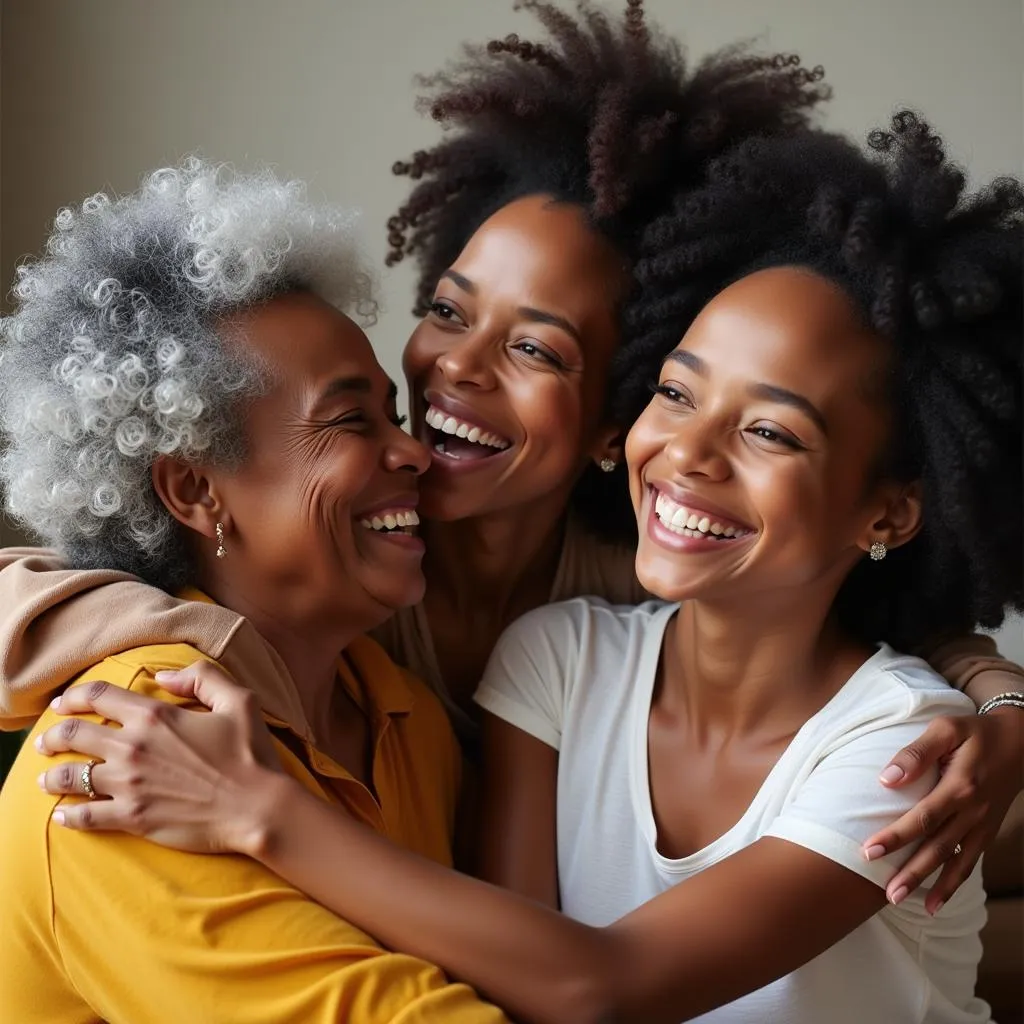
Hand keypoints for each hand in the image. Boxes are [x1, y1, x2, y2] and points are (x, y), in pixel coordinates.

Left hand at [36, 662, 286, 853]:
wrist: (257, 808)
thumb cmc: (251, 754)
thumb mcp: (239, 700)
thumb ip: (201, 678)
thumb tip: (164, 676)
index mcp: (156, 716)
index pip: (99, 696)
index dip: (74, 696)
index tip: (62, 703)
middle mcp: (133, 748)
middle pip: (73, 735)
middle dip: (53, 736)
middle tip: (46, 740)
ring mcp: (129, 785)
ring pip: (70, 777)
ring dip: (51, 776)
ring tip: (45, 778)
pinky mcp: (131, 818)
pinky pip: (85, 817)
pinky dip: (68, 816)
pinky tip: (62, 816)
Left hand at [863, 708, 1023, 913]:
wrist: (1021, 741)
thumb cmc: (976, 732)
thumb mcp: (946, 729)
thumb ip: (916, 753)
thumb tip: (887, 779)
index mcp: (960, 786)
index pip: (922, 817)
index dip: (895, 837)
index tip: (869, 851)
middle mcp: (973, 812)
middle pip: (937, 848)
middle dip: (909, 872)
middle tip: (885, 893)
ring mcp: (982, 825)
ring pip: (954, 862)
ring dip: (929, 884)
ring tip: (901, 901)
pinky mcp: (987, 831)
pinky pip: (969, 862)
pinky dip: (953, 883)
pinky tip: (935, 901)